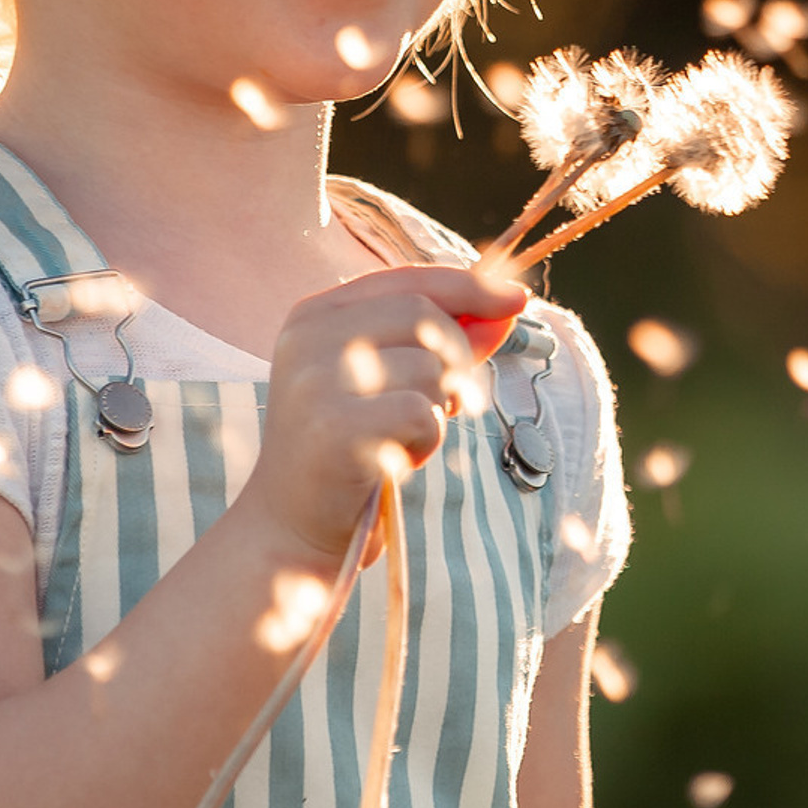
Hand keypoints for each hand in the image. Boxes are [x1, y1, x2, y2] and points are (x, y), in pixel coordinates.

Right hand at [249, 262, 526, 561]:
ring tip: (401, 438)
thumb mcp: (394, 380)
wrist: (292, 527)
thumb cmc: (351, 449)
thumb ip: (443, 340)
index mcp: (317, 314)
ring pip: (429, 367)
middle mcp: (310, 336)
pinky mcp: (336, 426)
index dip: (470, 287)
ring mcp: (317, 379)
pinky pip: (421, 412)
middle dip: (457, 361)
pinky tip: (396, 459)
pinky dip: (426, 440)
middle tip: (444, 405)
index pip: (409, 279)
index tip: (515, 298)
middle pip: (425, 316)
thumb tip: (507, 304)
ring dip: (437, 410)